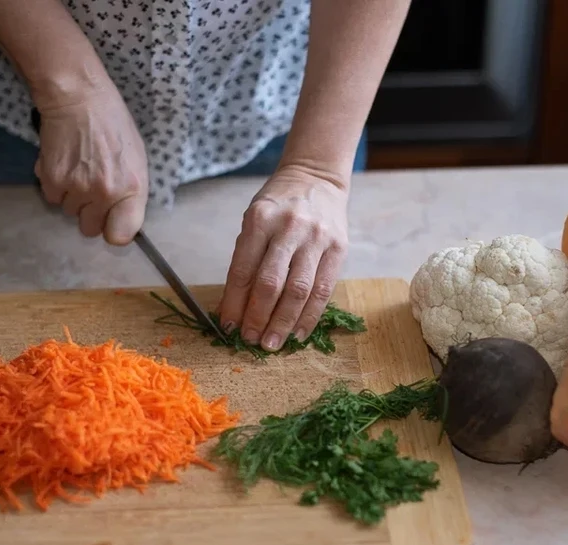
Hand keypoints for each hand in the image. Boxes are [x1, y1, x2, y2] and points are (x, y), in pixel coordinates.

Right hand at [34, 87, 148, 244]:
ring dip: (72, 197)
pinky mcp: (52, 179)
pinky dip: (55, 185)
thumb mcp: (136, 159)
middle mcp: (105, 193)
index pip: (120, 236)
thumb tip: (121, 218)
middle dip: (90, 214)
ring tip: (79, 168)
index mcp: (132, 188)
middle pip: (90, 228)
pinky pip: (52, 198)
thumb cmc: (112, 125)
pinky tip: (64, 163)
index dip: (113, 230)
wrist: (78, 98)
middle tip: (91, 190)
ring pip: (70, 212)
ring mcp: (76, 187)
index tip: (111, 221)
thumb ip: (130, 193)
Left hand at [218, 165, 349, 350]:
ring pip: (298, 291)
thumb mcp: (254, 220)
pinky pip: (323, 289)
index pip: (243, 270)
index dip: (235, 303)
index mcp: (260, 219)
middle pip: (271, 283)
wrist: (316, 177)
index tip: (228, 327)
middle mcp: (289, 228)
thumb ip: (246, 259)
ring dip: (283, 322)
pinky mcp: (338, 248)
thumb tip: (235, 307)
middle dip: (258, 317)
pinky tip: (298, 332)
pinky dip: (309, 316)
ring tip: (272, 343)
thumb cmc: (278, 204)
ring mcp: (317, 238)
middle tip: (250, 341)